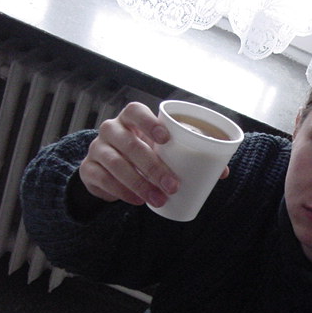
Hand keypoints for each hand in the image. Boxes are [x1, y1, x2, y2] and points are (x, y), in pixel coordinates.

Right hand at [79, 102, 231, 207]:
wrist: (108, 169)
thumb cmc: (143, 154)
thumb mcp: (161, 151)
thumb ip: (188, 156)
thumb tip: (223, 172)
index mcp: (130, 119)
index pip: (135, 111)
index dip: (148, 122)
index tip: (166, 138)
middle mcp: (111, 130)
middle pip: (129, 143)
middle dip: (153, 166)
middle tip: (173, 185)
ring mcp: (97, 149)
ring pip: (116, 163)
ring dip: (140, 184)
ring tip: (160, 199)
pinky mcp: (89, 170)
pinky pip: (103, 180)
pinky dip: (123, 192)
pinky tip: (138, 201)